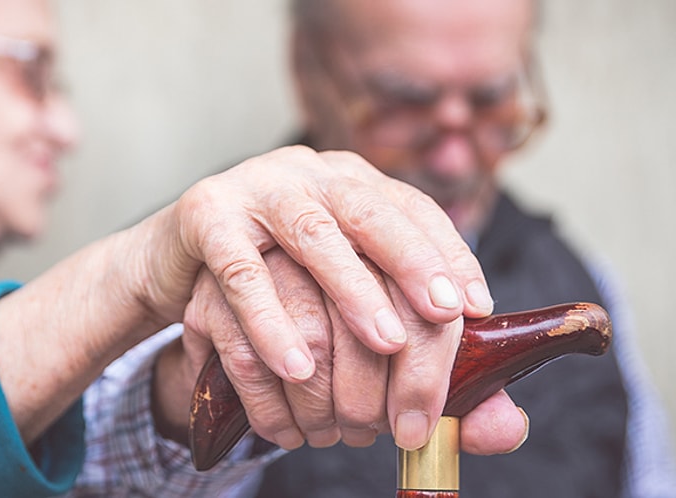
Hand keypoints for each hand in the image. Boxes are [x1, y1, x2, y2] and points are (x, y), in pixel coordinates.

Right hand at [150, 146, 492, 379]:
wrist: (175, 263)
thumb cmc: (269, 282)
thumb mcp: (332, 298)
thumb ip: (402, 344)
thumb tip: (500, 423)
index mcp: (348, 183)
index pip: (411, 208)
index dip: (448, 252)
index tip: (477, 306)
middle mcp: (308, 173)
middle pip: (369, 208)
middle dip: (411, 260)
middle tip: (445, 313)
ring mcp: (255, 187)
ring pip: (311, 232)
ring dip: (352, 289)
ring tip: (386, 342)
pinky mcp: (205, 214)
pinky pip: (241, 270)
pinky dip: (269, 320)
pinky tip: (296, 364)